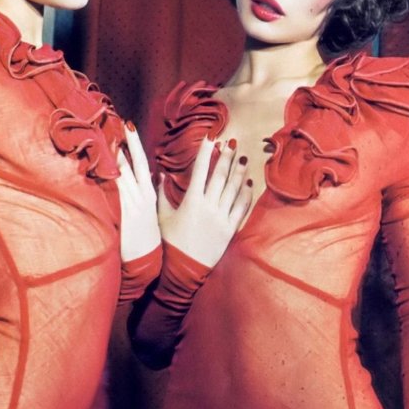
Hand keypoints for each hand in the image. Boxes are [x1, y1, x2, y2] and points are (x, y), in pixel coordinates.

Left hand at [116, 123, 160, 262]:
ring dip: (114, 156)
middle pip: (133, 163)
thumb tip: (152, 175)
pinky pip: (116, 190)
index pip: (141, 162)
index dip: (135, 144)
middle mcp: (142, 195)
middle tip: (121, 122)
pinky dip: (109, 176)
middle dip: (127, 143)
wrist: (147, 262)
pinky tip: (101, 165)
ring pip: (122, 174)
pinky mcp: (124, 213)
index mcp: (149, 194)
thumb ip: (150, 193)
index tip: (128, 125)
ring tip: (106, 137)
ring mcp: (133, 204)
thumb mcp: (153, 213)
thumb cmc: (148, 239)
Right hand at [158, 137, 252, 266]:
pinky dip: (246, 195)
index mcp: (191, 201)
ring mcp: (221, 218)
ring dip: (239, 173)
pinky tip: (248, 184)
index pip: (200, 170)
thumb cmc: (169, 244)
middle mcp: (208, 207)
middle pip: (220, 176)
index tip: (211, 138)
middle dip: (227, 158)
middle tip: (232, 143)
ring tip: (244, 159)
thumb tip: (160, 174)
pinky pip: (241, 209)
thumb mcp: (161, 217)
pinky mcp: (229, 230)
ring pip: (233, 190)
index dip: (206, 152)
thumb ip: (161, 194)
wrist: (182, 270)